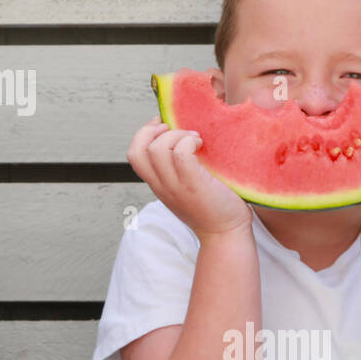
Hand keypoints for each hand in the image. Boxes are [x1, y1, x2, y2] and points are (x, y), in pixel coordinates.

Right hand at [127, 114, 251, 239]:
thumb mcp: (185, 188)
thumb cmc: (213, 207)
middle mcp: (161, 186)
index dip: (143, 134)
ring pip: (157, 149)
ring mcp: (175, 186)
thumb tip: (183, 136)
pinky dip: (189, 142)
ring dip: (176, 135)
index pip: (133, 154)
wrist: (226, 234)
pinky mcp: (193, 185)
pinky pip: (180, 154)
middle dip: (154, 130)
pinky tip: (201, 145)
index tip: (163, 125)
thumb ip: (177, 169)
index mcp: (157, 185)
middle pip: (138, 149)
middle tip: (177, 130)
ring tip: (195, 139)